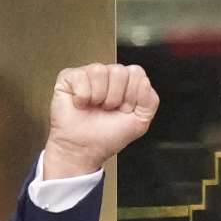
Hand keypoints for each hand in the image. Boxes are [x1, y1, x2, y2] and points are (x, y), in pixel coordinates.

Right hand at [43, 63, 158, 178]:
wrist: (84, 149)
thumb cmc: (108, 136)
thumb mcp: (140, 122)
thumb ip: (150, 101)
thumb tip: (144, 81)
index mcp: (126, 83)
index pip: (136, 73)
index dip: (132, 95)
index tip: (125, 110)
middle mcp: (108, 76)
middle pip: (119, 71)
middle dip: (115, 98)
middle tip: (108, 110)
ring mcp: (88, 74)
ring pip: (100, 71)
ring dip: (99, 97)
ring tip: (95, 107)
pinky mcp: (69, 77)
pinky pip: (81, 77)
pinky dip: (82, 96)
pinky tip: (81, 104)